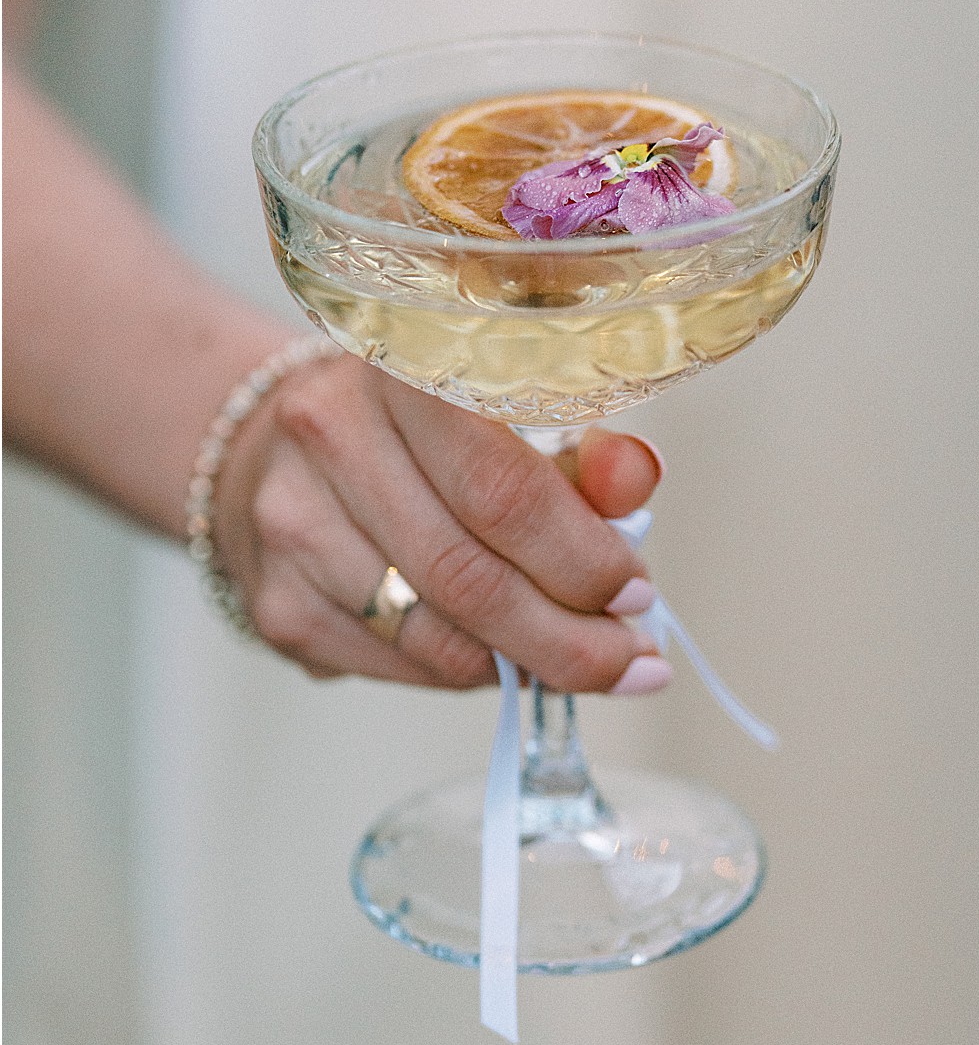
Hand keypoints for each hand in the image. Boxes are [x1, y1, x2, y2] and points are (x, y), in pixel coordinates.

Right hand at [213, 352, 666, 691]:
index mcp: (399, 370)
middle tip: (631, 659)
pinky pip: (399, 667)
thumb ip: (580, 450)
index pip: (501, 489)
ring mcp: (293, 527)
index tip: (638, 595)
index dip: (581, 557)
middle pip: (469, 577)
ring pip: (434, 637)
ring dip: (525, 666)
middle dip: (569, 637)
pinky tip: (501, 660)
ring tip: (583, 664)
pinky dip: (466, 674)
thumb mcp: (502, 414)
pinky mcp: (278, 604)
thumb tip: (639, 480)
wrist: (272, 450)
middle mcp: (330, 439)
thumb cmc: (414, 432)